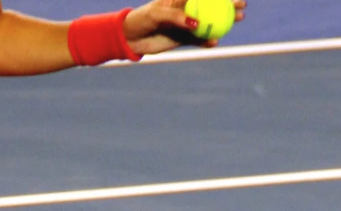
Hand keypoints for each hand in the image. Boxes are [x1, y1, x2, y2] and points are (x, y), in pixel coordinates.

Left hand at [124, 0, 246, 55]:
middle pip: (211, 8)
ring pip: (207, 24)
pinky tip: (215, 42)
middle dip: (228, 7)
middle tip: (242, 9)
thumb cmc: (142, 20)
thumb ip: (177, 17)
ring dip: (222, 24)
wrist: (130, 38)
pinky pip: (197, 40)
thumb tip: (196, 24)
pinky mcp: (180, 39)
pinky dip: (206, 41)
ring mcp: (184, 25)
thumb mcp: (158, 14)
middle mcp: (185, 10)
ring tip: (236, 22)